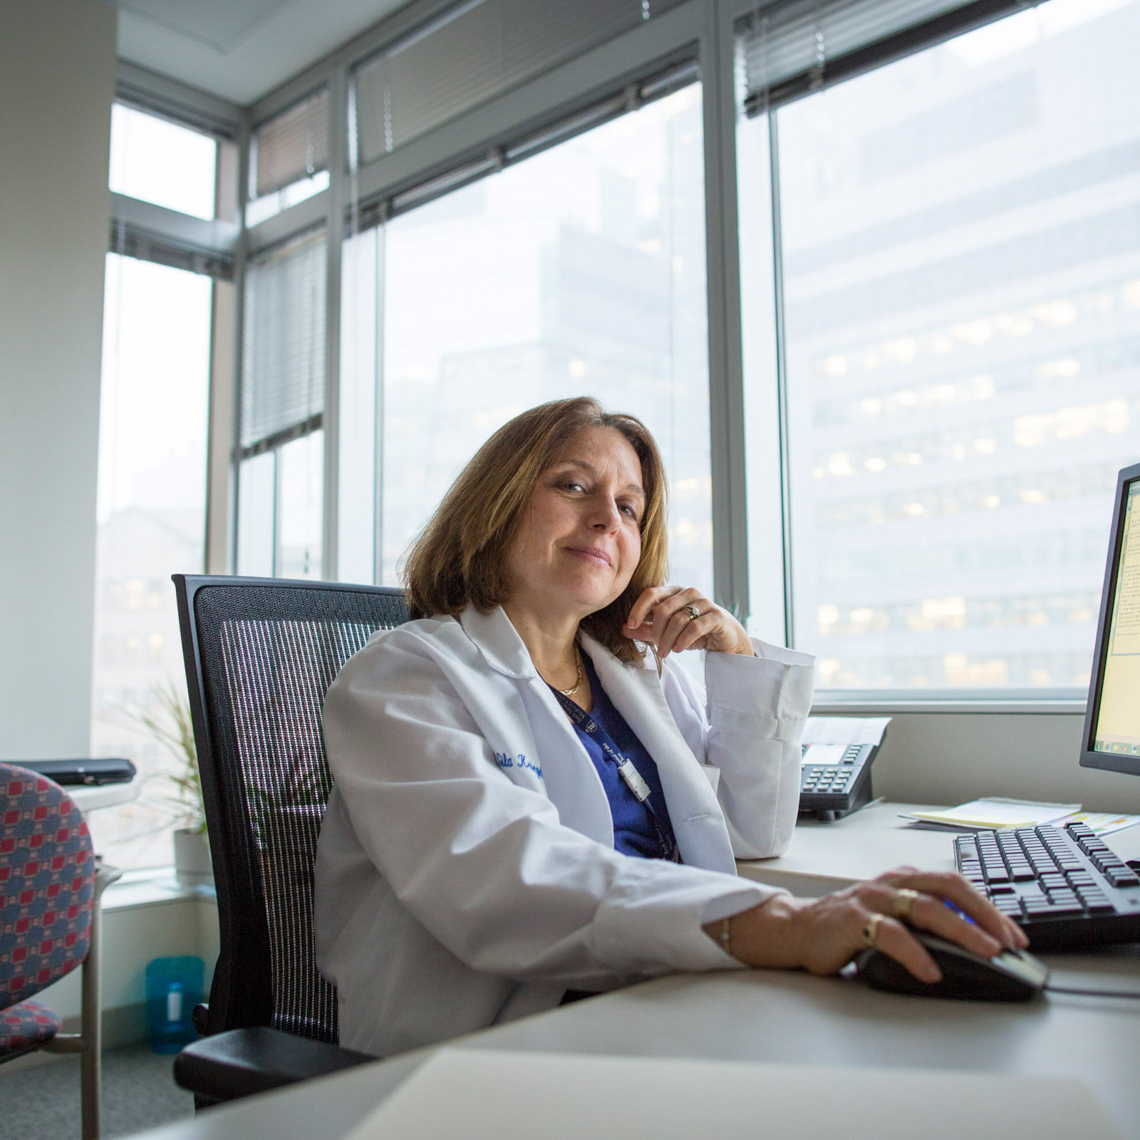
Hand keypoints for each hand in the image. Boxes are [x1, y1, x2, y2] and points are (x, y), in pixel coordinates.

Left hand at [623, 585, 753, 657]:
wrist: (726, 640)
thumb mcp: (667, 632)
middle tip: (657, 648)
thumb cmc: (695, 633)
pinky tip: (678, 649)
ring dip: (668, 640)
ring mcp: (704, 602)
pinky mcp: (717, 616)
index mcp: (674, 592)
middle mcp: (689, 593)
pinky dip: (683, 640)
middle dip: (656, 631)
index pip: (651, 593)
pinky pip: (695, 627)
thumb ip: (646, 630)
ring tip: (666, 652)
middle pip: (663, 609)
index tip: (630, 625)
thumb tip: (624, 628)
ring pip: (678, 619)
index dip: (638, 609)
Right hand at [707, 867, 1028, 982]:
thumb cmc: (849, 926)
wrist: (798, 929)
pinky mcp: (854, 920)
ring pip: (925, 907)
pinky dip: (915, 953)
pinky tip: (931, 971)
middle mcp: (891, 882)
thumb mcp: (893, 918)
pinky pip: (890, 934)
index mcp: (904, 879)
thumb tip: (974, 946)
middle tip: (1008, 941)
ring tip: (985, 952)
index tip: (1014, 934)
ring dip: (961, 931)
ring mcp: (872, 898)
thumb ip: (924, 923)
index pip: (955, 885)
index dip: (988, 907)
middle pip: (947, 888)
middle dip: (984, 915)